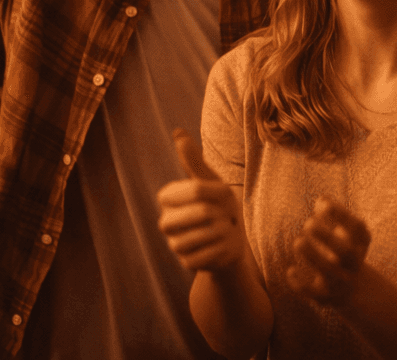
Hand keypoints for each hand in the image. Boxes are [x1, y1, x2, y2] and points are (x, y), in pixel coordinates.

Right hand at [157, 129, 249, 272]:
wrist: (230, 239)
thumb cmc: (219, 204)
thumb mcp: (210, 180)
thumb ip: (193, 160)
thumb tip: (178, 132)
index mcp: (168, 197)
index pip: (197, 190)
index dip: (220, 192)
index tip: (224, 196)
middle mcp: (165, 221)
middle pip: (203, 212)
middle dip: (223, 213)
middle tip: (226, 216)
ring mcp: (174, 244)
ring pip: (209, 234)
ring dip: (226, 230)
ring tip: (225, 229)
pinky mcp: (186, 263)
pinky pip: (212, 253)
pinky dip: (225, 247)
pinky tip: (224, 244)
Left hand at [284, 197, 370, 306]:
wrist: (352, 289)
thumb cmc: (342, 249)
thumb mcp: (344, 232)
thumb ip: (332, 213)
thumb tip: (321, 200)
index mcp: (361, 244)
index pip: (357, 228)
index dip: (341, 215)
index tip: (322, 205)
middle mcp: (354, 263)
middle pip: (346, 252)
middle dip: (327, 237)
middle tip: (308, 223)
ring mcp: (341, 281)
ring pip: (329, 272)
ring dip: (313, 256)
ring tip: (298, 242)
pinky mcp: (326, 297)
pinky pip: (314, 294)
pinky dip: (300, 284)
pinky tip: (290, 270)